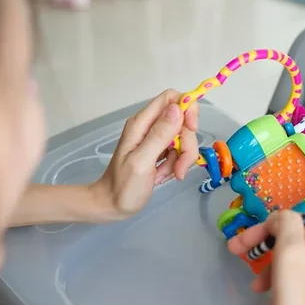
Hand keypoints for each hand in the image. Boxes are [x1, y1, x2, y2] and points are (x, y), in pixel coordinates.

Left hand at [90, 89, 198, 219]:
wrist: (112, 206)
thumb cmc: (123, 187)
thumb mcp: (142, 161)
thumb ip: (159, 135)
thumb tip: (178, 108)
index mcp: (142, 123)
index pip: (171, 98)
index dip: (187, 108)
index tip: (192, 128)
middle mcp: (149, 126)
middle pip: (182, 121)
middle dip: (187, 144)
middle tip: (180, 167)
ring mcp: (155, 139)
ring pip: (183, 138)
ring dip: (182, 158)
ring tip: (169, 175)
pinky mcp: (159, 151)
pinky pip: (179, 151)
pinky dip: (177, 164)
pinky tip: (164, 176)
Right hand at [227, 211, 304, 304]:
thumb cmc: (298, 295)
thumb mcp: (288, 251)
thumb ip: (284, 223)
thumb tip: (279, 218)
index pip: (291, 222)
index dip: (263, 231)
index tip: (240, 245)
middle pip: (293, 239)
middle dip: (265, 249)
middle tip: (240, 256)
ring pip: (295, 257)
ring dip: (272, 266)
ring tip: (257, 285)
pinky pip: (301, 273)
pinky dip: (283, 277)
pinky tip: (270, 290)